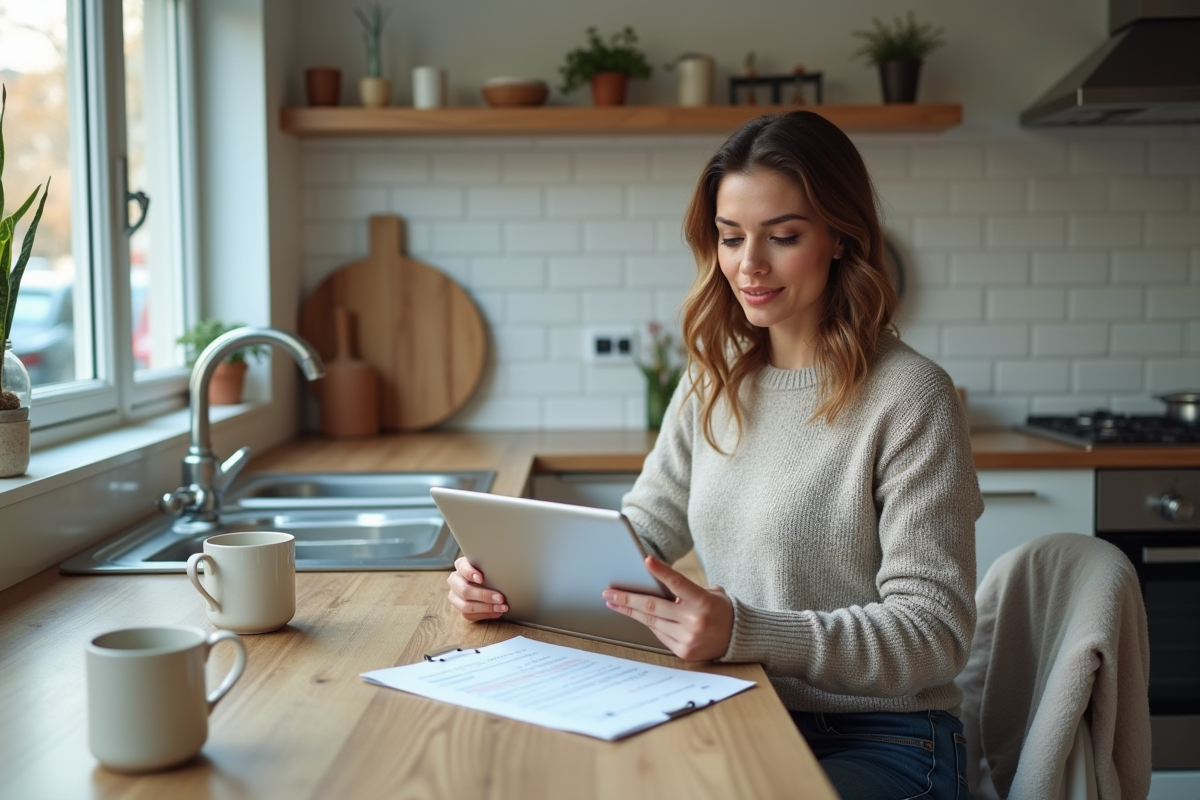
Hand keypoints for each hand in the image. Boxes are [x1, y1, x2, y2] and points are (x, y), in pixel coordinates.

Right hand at [446, 556, 508, 621]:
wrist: (489, 582)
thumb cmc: (490, 572)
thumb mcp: (490, 566)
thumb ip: (491, 567)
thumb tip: (505, 570)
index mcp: (461, 566)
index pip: (462, 567)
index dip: (470, 573)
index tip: (481, 579)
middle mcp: (455, 580)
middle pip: (464, 590)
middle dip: (483, 595)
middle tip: (500, 598)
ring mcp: (455, 595)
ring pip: (465, 606)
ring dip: (486, 608)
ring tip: (501, 608)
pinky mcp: (460, 608)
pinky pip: (469, 615)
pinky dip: (485, 615)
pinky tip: (497, 612)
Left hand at [602, 556, 733, 660]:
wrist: (738, 639)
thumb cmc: (721, 610)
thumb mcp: (710, 593)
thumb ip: (685, 590)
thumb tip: (653, 585)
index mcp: (703, 601)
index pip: (678, 583)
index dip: (661, 571)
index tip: (646, 560)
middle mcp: (695, 621)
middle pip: (653, 606)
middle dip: (627, 598)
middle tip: (609, 592)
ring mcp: (688, 638)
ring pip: (651, 621)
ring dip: (630, 611)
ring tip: (615, 602)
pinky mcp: (683, 651)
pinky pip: (659, 634)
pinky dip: (648, 623)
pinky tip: (637, 615)